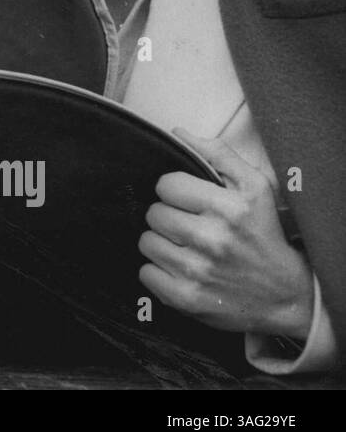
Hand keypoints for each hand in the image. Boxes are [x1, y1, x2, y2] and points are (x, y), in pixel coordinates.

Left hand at [138, 129, 313, 338]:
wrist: (285, 295)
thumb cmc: (264, 236)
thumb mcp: (255, 188)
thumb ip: (218, 155)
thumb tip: (178, 133)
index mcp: (229, 208)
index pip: (166, 185)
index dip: (174, 191)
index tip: (188, 201)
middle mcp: (213, 239)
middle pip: (154, 213)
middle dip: (168, 217)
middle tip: (188, 226)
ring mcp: (197, 271)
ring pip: (146, 242)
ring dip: (161, 243)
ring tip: (185, 247)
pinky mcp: (186, 298)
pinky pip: (146, 272)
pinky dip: (158, 271)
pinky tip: (181, 269)